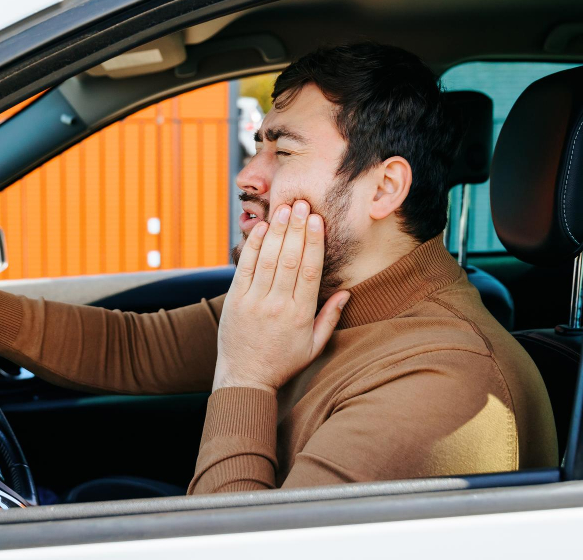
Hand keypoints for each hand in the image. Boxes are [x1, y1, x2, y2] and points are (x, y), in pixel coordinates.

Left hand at [213, 200, 349, 393]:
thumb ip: (330, 318)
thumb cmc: (282, 362)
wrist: (245, 378)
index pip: (310, 271)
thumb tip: (347, 292)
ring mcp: (254, 302)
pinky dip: (253, 246)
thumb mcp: (314, 346)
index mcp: (300, 314)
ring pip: (268, 260)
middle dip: (296, 229)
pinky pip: (245, 268)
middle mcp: (278, 305)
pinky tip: (262, 228)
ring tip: (285, 209)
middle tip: (302, 203)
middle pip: (289, 259)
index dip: (314, 242)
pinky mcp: (235, 301)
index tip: (317, 220)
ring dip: (277, 231)